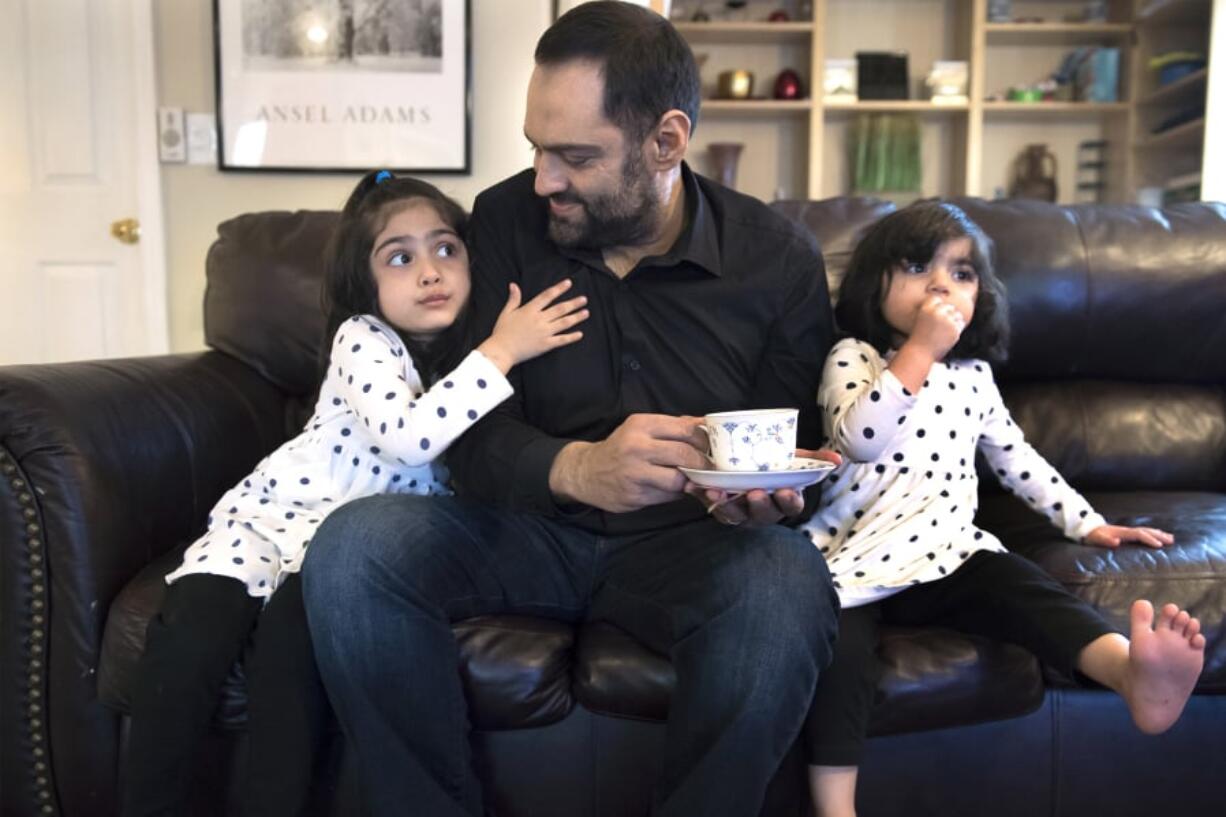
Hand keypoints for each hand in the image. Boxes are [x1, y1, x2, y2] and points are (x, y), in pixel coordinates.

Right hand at [477, 279, 588, 372]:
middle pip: (560, 309)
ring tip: (586, 312)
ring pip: (564, 323)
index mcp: (530, 310)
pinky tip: (580, 334)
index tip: (569, 283)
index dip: (559, 288)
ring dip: (576, 317)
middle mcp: (539, 319)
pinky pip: (561, 340)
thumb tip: (514, 285)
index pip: (547, 296)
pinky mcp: (545, 345)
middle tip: (584, 299)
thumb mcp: (506, 312)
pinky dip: (571, 337)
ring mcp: (544, 332)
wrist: (502, 350)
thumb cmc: (502, 332)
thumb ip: (513, 299)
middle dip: (573, 303)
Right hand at [549, 414, 708, 512]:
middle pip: (685, 455)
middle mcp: (637, 447)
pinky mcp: (635, 496)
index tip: (711, 448)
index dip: (705, 441)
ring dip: (689, 482)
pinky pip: (667, 497)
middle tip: (708, 468)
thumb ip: (674, 427)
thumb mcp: (643, 428)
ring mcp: (634, 473)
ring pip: (678, 480)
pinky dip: (675, 493)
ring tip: (690, 479)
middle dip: (703, 464)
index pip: (686, 430)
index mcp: (642, 425)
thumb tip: (708, 425)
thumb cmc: (622, 448)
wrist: (587, 472)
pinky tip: (671, 488)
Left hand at [684, 448, 841, 526]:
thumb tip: (837, 459)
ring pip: (738, 515)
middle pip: (765, 514)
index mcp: (783, 498)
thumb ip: (811, 459)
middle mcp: (764, 510)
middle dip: (761, 505)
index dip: (789, 501)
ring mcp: (743, 513)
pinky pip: (716, 509)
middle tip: (755, 493)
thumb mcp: (789, 460)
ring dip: (730, 504)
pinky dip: (709, 499)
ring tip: (721, 491)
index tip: (786, 491)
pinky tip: (703, 488)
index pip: (792, 506)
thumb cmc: (769, 466)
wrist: (737, 464)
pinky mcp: (722, 510)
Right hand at [906, 295, 965, 361]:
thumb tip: (949, 307)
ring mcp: (947, 320)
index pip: (937, 299)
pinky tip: (947, 336)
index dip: (938, 307)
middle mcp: (936, 312)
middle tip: (941, 326)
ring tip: (945, 331)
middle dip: (948, 314)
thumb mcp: (922, 320)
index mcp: (926, 308)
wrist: (920, 353)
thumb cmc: (920, 338)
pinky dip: (956, 330)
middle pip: (949, 306)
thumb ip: (934, 312)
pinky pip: (960, 324)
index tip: (936, 315)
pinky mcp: (954, 329)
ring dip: (954, 321)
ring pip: (957, 315)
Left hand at [1084, 525, 1173, 548]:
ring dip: (1159, 534)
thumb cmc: (1093, 536)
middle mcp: (1127, 530)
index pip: (1139, 534)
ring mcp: (1127, 531)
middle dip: (1159, 536)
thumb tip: (1116, 542)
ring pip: (1146, 530)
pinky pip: (1143, 532)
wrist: (1088, 529)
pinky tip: (1157, 536)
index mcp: (1122, 532)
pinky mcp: (1127, 533)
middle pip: (1146, 531)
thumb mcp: (1097, 539)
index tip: (1159, 546)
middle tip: (1171, 541)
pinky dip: (1152, 533)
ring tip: (1170, 538)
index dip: (1149, 539)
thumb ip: (1106, 540)